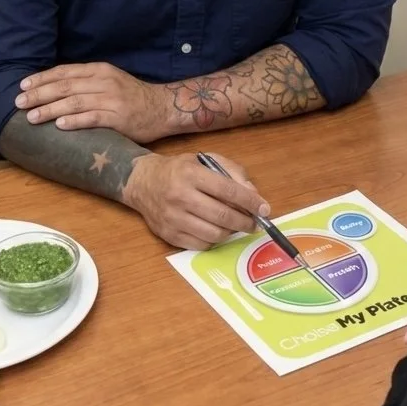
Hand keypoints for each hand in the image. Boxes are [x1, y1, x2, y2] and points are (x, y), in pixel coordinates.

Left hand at [15, 62, 169, 143]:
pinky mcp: (119, 118)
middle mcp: (104, 82)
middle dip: (39, 94)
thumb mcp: (109, 80)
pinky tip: (59, 125)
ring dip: (50, 109)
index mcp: (99, 70)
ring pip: (74, 102)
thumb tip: (53, 88)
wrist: (162, 107)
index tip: (22, 86)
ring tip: (31, 117)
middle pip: (65, 86)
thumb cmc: (131, 96)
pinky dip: (74, 121)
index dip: (42, 79)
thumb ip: (85, 82)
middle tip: (19, 103)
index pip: (64, 72)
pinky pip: (92, 118)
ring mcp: (112, 99)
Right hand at [124, 152, 269, 248]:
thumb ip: (231, 172)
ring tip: (236, 226)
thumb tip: (253, 195)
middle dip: (245, 221)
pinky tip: (217, 231)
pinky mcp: (169, 235)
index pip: (228, 190)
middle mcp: (180, 196)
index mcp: (191, 174)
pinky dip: (215, 241)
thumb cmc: (179, 170)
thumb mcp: (204, 160)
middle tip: (254, 223)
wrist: (142, 182)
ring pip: (214, 234)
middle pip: (222, 215)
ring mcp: (173, 218)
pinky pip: (201, 245)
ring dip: (231, 232)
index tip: (264, 208)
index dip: (250, 202)